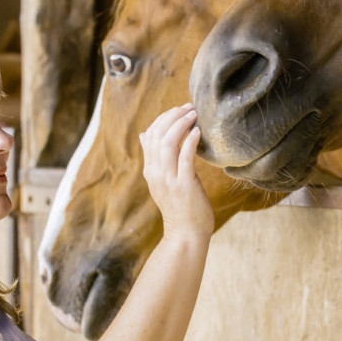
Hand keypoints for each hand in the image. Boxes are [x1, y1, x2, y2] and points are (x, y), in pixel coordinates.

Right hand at [139, 103, 213, 240]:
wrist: (186, 234)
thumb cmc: (180, 207)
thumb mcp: (163, 180)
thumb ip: (155, 158)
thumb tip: (144, 135)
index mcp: (150, 170)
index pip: (150, 135)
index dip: (163, 118)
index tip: (180, 109)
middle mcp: (156, 173)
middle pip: (157, 135)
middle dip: (173, 116)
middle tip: (189, 106)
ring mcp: (168, 179)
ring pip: (167, 143)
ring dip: (181, 124)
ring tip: (194, 114)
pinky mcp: (184, 185)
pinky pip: (185, 158)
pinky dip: (190, 141)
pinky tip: (197, 132)